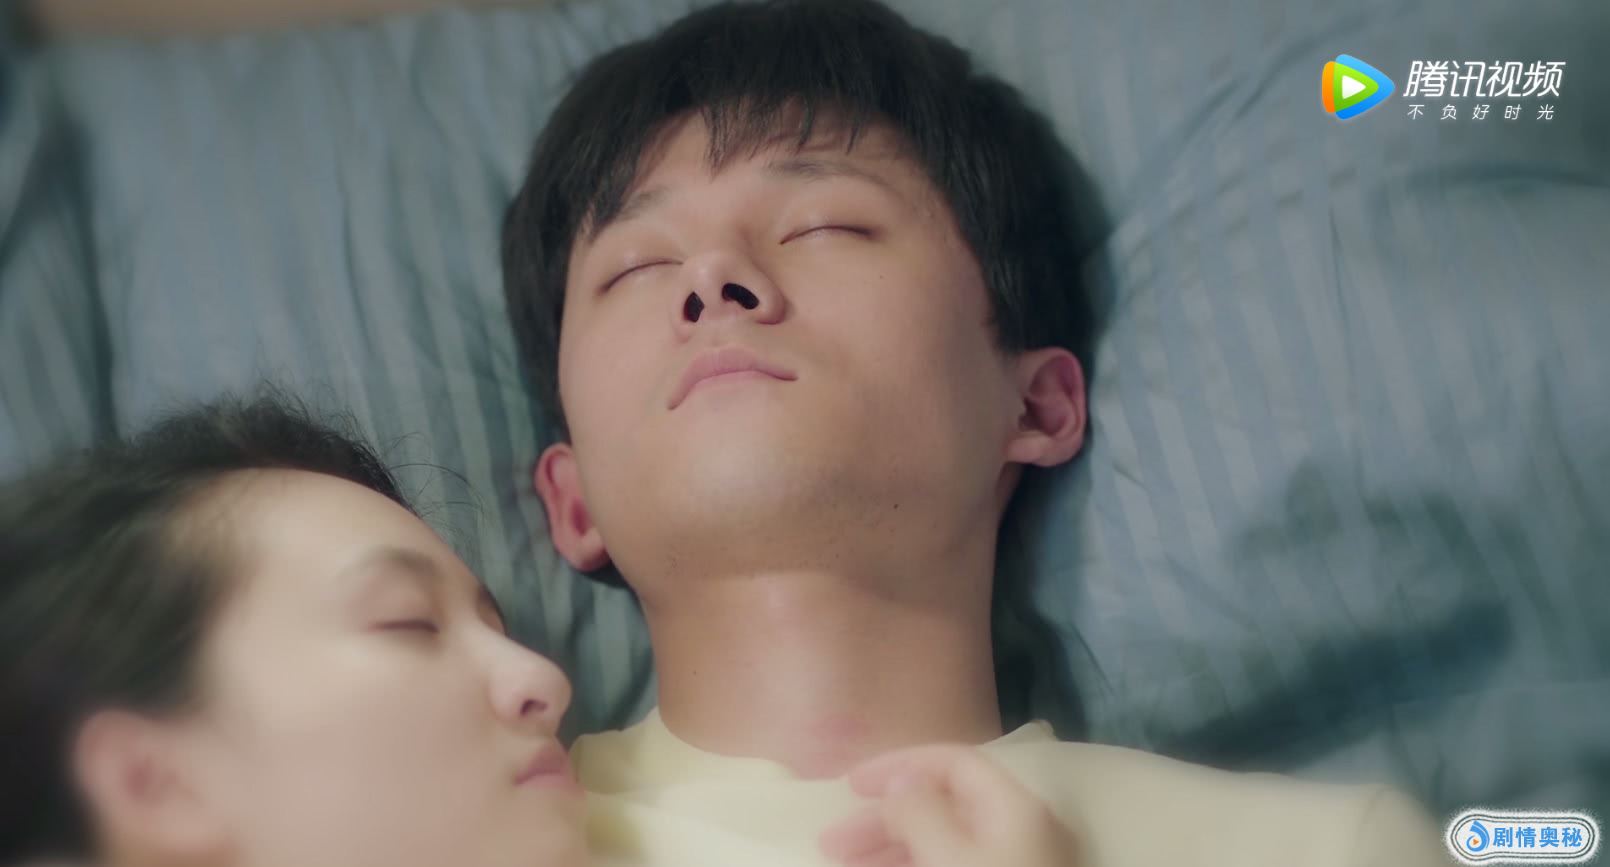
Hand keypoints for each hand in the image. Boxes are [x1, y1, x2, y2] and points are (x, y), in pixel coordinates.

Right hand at [819, 744, 1079, 866]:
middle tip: (830, 845)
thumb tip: (903, 780)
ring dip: (890, 852)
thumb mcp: (946, 859)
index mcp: (1013, 809)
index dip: (897, 766)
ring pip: (943, 845)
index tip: (848, 789)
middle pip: (943, 807)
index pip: (953, 764)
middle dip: (882, 821)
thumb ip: (920, 812)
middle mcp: (1018, 833)